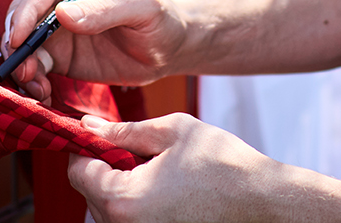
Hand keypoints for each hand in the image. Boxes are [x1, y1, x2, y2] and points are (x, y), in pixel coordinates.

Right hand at [1, 0, 185, 100]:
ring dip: (23, 65)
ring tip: (36, 87)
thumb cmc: (161, 17)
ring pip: (24, 42)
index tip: (19, 39)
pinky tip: (42, 93)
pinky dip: (33, 79)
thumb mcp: (142, 8)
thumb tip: (63, 13)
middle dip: (17, 42)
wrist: (170, 48)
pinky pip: (36, 65)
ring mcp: (58, 27)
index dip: (27, 13)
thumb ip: (105, 10)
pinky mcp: (60, 54)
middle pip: (24, 15)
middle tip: (24, 69)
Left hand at [68, 112, 287, 222]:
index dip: (87, 146)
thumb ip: (125, 130)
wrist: (262, 204)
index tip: (105, 133)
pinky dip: (139, 203)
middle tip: (141, 149)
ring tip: (160, 170)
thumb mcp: (173, 132)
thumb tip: (90, 126)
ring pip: (110, 208)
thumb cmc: (224, 167)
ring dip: (123, 185)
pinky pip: (130, 219)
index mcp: (122, 201)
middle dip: (108, 166)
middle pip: (91, 192)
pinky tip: (168, 190)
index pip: (78, 171)